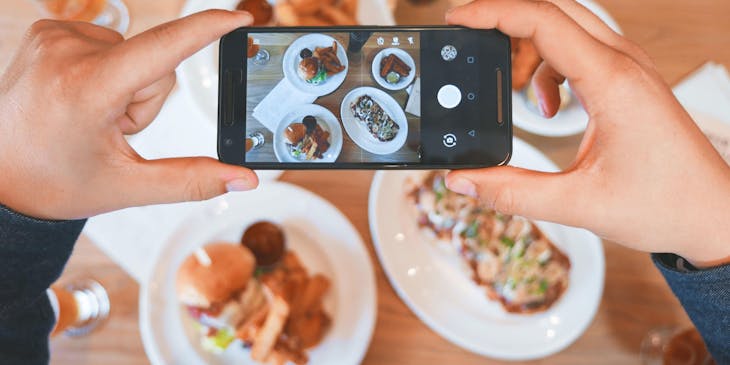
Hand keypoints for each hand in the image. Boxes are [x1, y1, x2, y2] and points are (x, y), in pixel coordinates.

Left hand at [0, 10, 257, 219]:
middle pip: (154, 63)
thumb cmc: (54, 182)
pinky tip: (81, 98)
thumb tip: (243, 180)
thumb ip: (192, 180)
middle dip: (147, 99)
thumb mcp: (128, 187)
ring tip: (92, 116)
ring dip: (127, 87)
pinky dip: (107, 72)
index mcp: (87, 90)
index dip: (207, 29)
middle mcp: (67, 52)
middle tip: (111, 130)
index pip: (163, 49)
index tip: (239, 17)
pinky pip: (108, 45)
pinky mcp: (48, 31)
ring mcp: (53, 37)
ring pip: (134, 54)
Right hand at [445, 0, 729, 266]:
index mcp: (612, 83)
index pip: (543, 21)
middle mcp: (623, 64)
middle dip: (506, 16)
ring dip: (530, 45)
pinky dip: (550, 67)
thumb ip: (511, 192)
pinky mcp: (629, 80)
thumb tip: (464, 180)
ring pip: (567, 26)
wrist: (712, 214)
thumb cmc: (665, 204)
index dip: (493, 12)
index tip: (459, 18)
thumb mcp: (577, 203)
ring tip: (513, 89)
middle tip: (470, 36)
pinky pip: (580, 49)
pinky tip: (550, 107)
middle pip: (554, 8)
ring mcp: (629, 68)